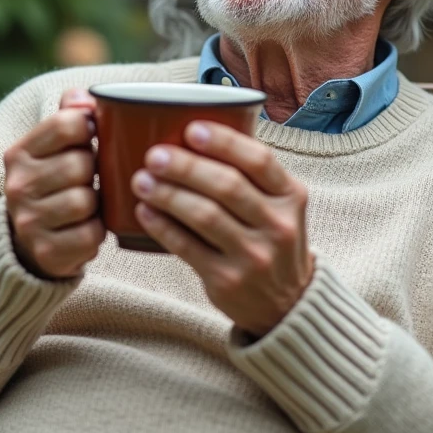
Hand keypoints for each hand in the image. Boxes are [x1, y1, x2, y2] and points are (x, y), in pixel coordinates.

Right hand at [3, 88, 103, 279]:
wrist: (29, 242)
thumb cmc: (52, 182)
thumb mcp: (52, 147)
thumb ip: (68, 115)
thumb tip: (84, 97)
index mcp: (19, 153)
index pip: (67, 123)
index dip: (90, 129)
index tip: (91, 139)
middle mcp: (18, 186)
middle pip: (81, 164)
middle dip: (95, 171)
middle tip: (89, 178)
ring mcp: (29, 222)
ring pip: (85, 200)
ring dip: (97, 203)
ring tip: (88, 204)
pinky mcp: (46, 252)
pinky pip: (91, 234)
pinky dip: (97, 231)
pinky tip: (86, 227)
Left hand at [131, 121, 313, 336]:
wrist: (287, 304)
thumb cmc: (271, 239)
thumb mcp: (279, 206)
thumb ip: (251, 176)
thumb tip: (191, 133)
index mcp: (291, 196)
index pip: (259, 160)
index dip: (224, 142)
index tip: (191, 128)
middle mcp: (278, 225)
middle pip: (228, 186)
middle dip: (186, 167)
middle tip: (154, 155)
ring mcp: (254, 256)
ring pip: (204, 216)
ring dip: (168, 194)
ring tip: (141, 180)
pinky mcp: (228, 281)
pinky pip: (188, 247)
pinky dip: (163, 227)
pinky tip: (144, 211)